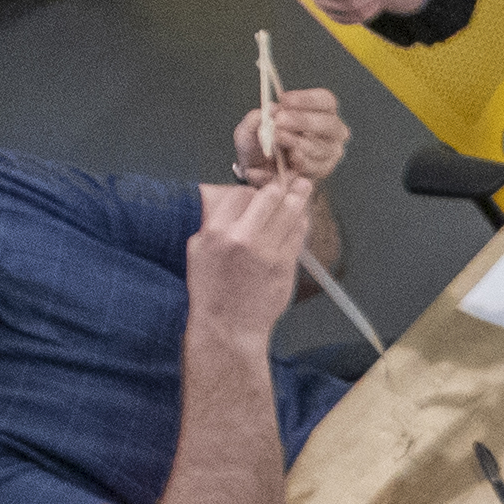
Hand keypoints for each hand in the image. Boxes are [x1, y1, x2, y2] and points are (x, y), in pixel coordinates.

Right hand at [182, 165, 316, 344]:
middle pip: (269, 197)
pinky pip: (298, 235)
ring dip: (298, 197)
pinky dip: (301, 223)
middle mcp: (242, 238)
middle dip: (280, 185)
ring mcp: (267, 252)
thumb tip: (236, 202)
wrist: (228, 326)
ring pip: (289, 213)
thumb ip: (215, 224)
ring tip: (304, 186)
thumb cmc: (210, 289)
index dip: (252, 190)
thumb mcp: (198, 251)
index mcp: (216, 232)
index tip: (259, 189)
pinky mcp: (285, 265)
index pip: (240, 195)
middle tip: (290, 178)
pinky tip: (303, 216)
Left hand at [230, 82, 348, 185]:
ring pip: (322, 146)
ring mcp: (330, 151)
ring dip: (298, 142)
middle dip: (304, 121)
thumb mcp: (249, 128)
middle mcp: (331, 130)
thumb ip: (257, 117)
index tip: (284, 100)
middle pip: (330, 123)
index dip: (307, 99)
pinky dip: (302, 161)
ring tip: (278, 138)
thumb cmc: (260, 143)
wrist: (258, 171)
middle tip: (280, 120)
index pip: (325, 100)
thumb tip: (271, 108)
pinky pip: (318, 166)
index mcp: (320, 110)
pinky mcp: (325, 169)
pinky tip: (289, 158)